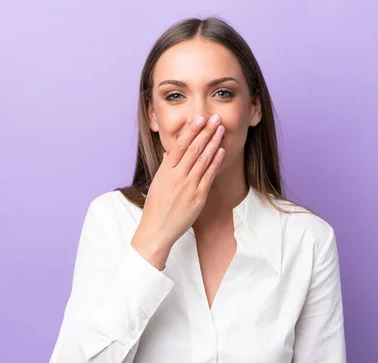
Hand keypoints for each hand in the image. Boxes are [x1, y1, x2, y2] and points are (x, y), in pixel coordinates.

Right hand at [131, 114, 225, 269]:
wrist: (157, 231)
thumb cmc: (155, 208)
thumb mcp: (157, 184)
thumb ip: (165, 168)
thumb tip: (169, 153)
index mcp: (165, 172)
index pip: (179, 146)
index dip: (191, 131)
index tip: (199, 119)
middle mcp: (177, 177)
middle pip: (194, 149)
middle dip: (205, 132)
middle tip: (215, 118)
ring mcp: (188, 187)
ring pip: (203, 160)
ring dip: (213, 142)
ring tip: (221, 129)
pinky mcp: (198, 197)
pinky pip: (209, 176)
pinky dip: (216, 162)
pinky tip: (221, 151)